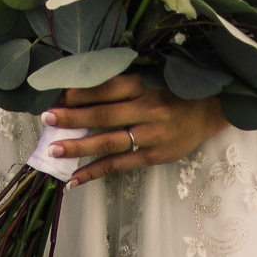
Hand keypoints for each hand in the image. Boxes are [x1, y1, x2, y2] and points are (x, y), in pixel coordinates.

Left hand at [41, 74, 228, 186]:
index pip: (106, 87)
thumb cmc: (174, 90)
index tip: (56, 94)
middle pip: (103, 113)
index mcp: (143, 84)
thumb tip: (83, 86)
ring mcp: (150, 134)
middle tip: (46, 118)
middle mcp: (146, 108)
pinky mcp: (152, 156)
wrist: (210, 110)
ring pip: (108, 141)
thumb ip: (124, 81)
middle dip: (72, 117)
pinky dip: (95, 172)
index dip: (80, 91)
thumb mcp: (152, 76)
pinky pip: (118, 165)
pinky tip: (74, 180)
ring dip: (78, 147)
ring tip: (54, 150)